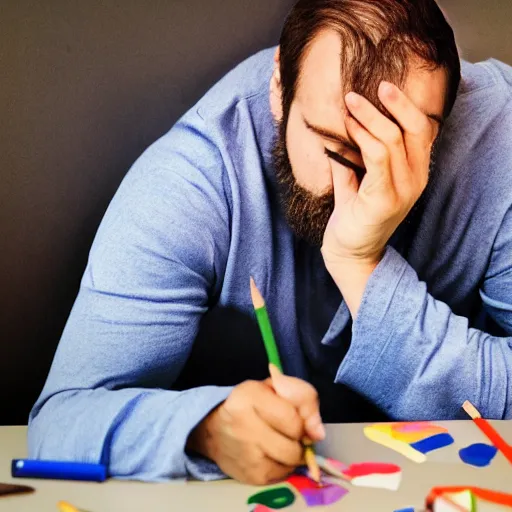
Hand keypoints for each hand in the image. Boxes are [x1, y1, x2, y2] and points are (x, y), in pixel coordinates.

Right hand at [186, 374, 323, 484]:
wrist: (212, 429)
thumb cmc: (250, 404)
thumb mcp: (275, 388)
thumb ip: (303, 399)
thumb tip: (318, 433)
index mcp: (250, 396)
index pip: (293, 419)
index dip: (302, 422)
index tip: (296, 419)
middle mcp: (244, 425)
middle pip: (293, 445)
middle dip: (298, 440)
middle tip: (288, 433)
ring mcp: (245, 453)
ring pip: (290, 462)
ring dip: (292, 454)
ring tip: (281, 443)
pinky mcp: (248, 475)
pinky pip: (281, 476)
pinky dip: (282, 466)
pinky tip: (271, 455)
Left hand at [321, 80, 435, 268]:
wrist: (348, 253)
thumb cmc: (353, 215)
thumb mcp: (355, 180)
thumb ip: (353, 156)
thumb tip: (341, 126)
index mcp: (414, 172)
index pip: (421, 129)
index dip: (405, 105)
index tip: (382, 87)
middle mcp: (416, 179)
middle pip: (413, 128)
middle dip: (391, 103)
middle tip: (362, 90)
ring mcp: (403, 190)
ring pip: (392, 140)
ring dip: (368, 118)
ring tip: (348, 104)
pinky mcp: (385, 200)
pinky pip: (378, 159)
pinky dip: (362, 138)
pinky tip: (348, 128)